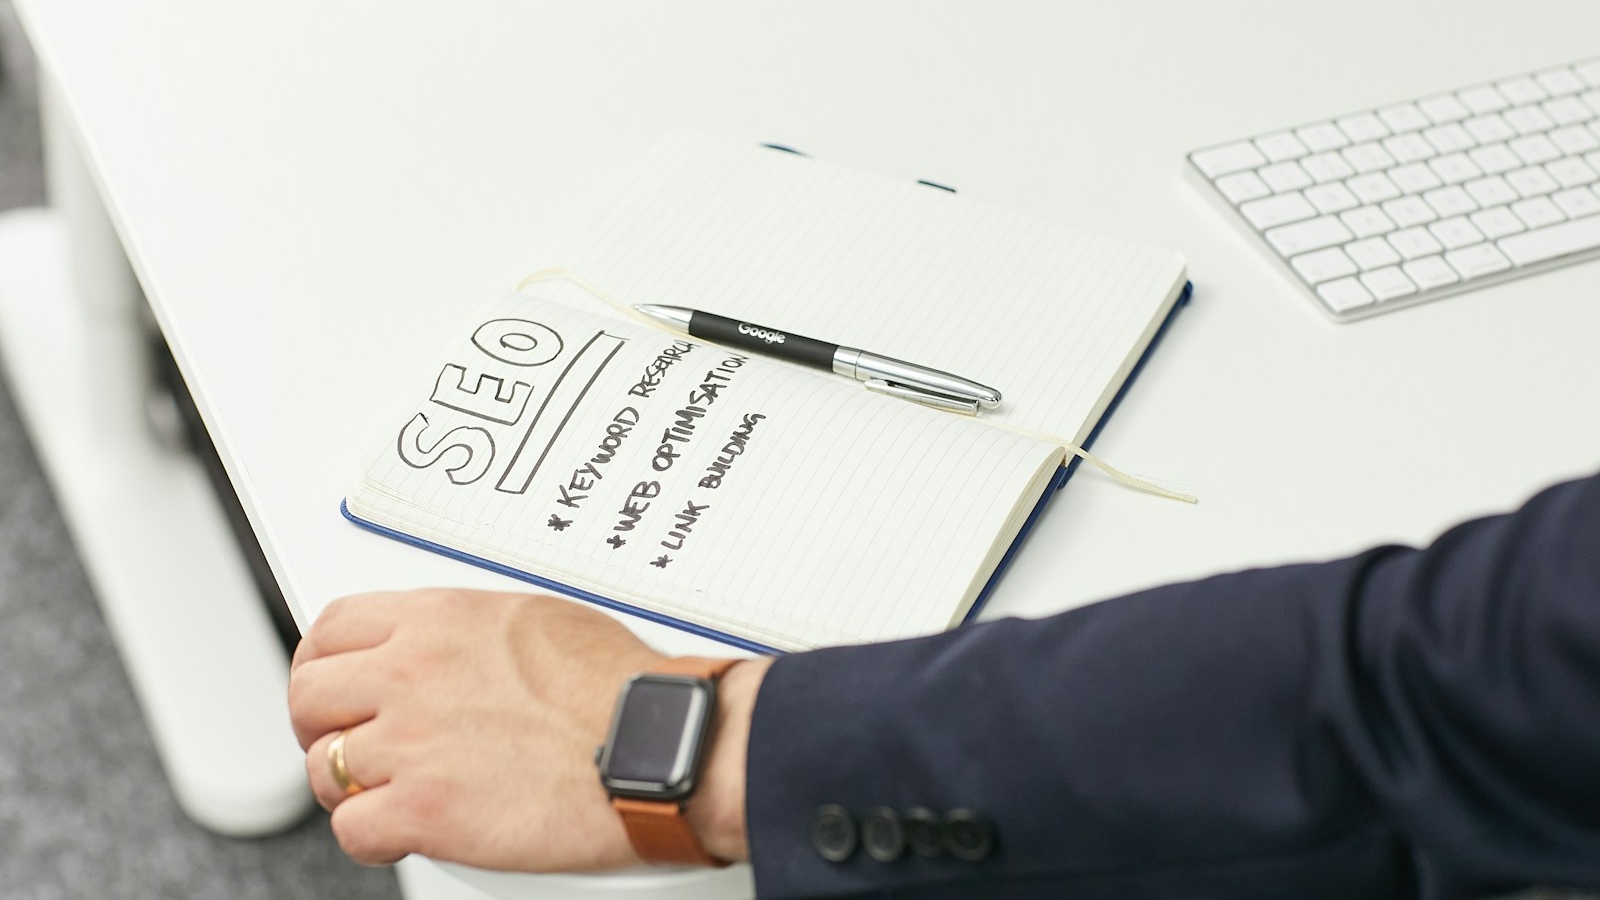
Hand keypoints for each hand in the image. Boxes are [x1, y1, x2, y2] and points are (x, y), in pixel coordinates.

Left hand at [286, 588, 763, 870]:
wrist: (660, 744)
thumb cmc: (625, 688)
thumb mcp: (540, 620)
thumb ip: (474, 632)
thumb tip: (454, 648)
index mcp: (441, 618)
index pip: (333, 627)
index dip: (325, 662)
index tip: (337, 683)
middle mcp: (414, 671)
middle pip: (307, 693)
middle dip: (322, 725)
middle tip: (350, 743)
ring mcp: (412, 741)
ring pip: (323, 767)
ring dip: (351, 786)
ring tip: (390, 793)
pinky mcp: (424, 808)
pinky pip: (351, 828)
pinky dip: (372, 837)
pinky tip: (406, 831)